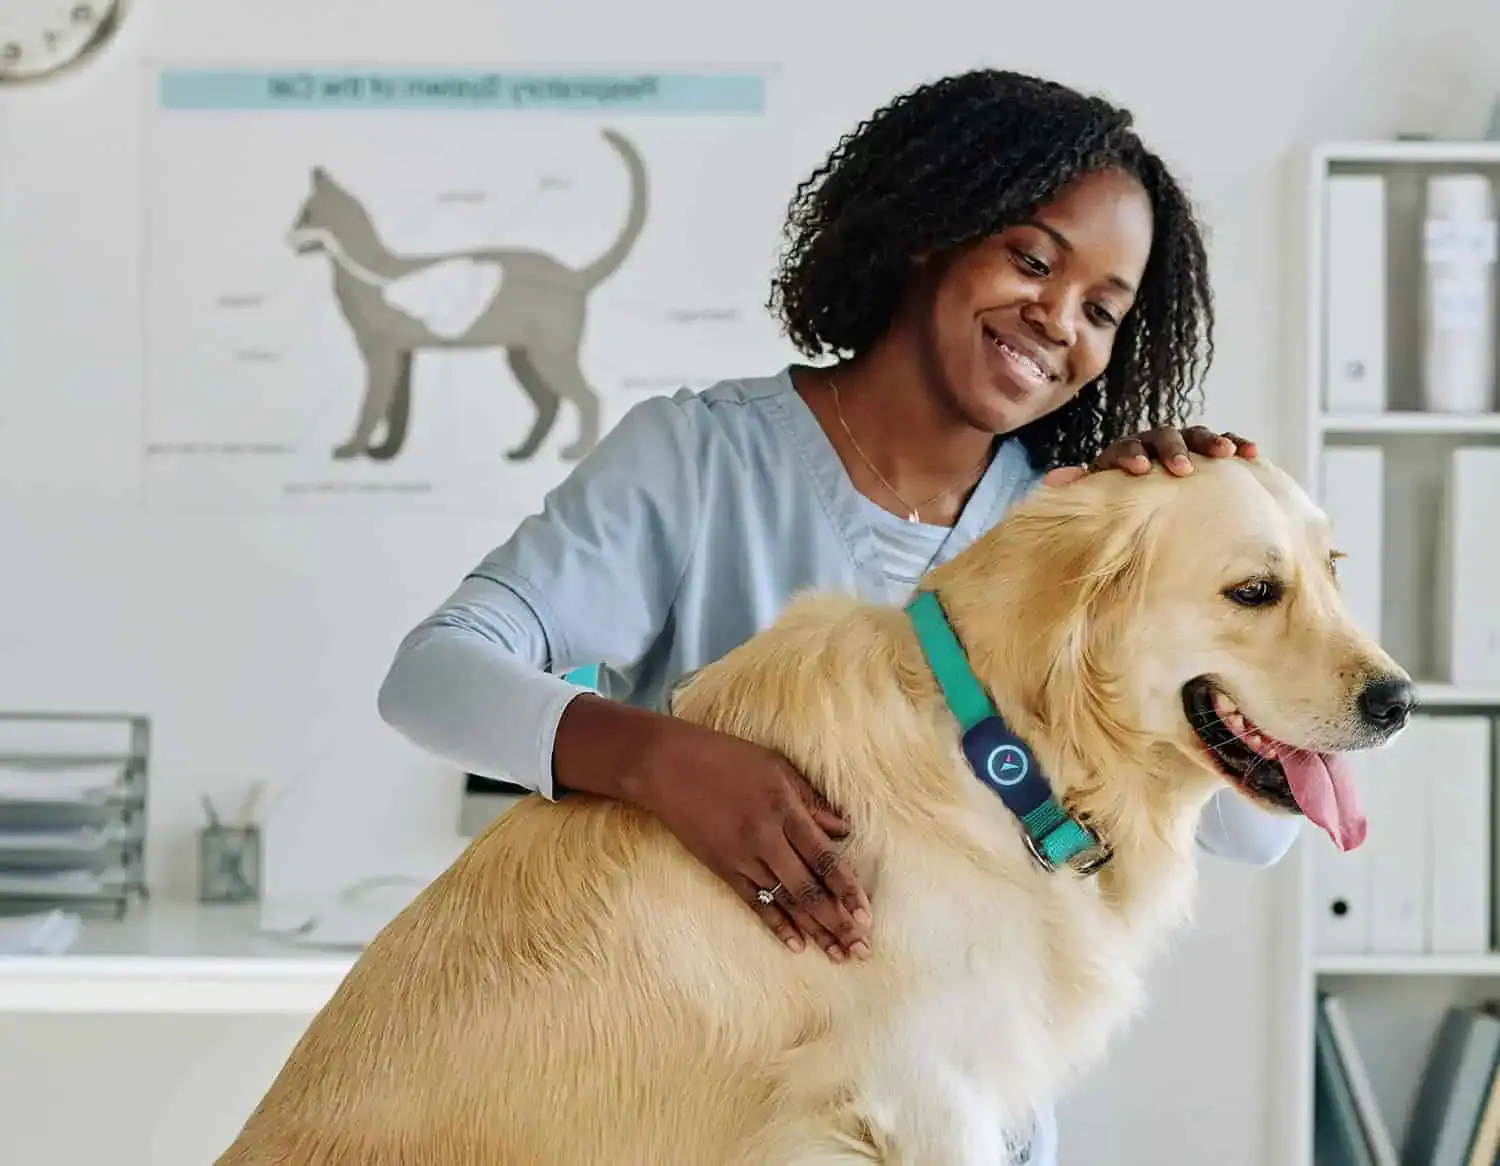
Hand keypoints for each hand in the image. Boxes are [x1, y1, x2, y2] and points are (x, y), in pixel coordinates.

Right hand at [625, 712, 872, 960]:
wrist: (665, 765)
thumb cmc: (724, 757)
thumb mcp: (776, 766)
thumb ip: (812, 801)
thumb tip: (845, 830)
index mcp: (784, 808)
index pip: (825, 857)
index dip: (848, 889)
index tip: (866, 916)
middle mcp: (765, 838)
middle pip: (808, 888)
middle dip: (838, 921)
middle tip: (861, 949)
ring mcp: (741, 857)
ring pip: (785, 901)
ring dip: (814, 930)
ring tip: (838, 954)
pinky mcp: (722, 868)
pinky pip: (753, 903)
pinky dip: (776, 924)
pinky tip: (797, 945)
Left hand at [1041, 426, 1257, 485]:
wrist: (1142, 490)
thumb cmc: (1118, 497)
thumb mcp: (1098, 493)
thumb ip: (1080, 486)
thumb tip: (1053, 481)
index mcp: (1122, 453)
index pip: (1123, 447)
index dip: (1128, 455)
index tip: (1137, 470)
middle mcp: (1151, 443)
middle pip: (1161, 436)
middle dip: (1172, 450)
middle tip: (1182, 469)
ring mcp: (1180, 443)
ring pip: (1194, 434)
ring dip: (1209, 442)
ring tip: (1226, 454)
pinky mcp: (1205, 451)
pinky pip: (1222, 442)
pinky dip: (1236, 443)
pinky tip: (1251, 453)